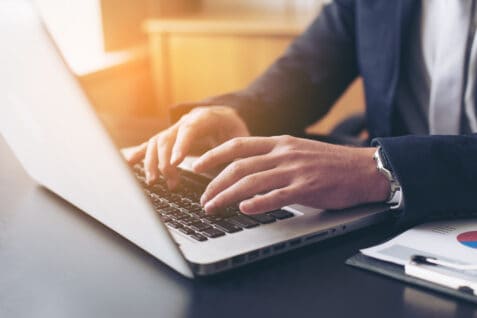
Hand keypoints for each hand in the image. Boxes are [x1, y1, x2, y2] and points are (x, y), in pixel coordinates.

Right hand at [122, 106, 249, 187]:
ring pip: (155, 143)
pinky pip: (149, 145)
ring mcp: (173, 129)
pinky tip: (127, 163)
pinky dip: (137, 154)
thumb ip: (235, 150)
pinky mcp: (167, 139)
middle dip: (165, 161)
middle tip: (171, 182)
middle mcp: (184, 121)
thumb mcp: (241, 137)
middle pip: (167, 138)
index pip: (189, 129)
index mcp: (204, 117)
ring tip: (154, 182)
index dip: (180, 145)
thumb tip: (232, 169)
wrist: (225, 116)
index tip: (176, 162)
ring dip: (152, 163)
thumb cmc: (234, 128)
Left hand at [192, 135, 389, 213]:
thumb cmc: (331, 163)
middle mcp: (284, 154)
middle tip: (203, 198)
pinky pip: (277, 196)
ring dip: (227, 196)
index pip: (238, 145)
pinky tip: (244, 209)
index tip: (197, 165)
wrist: (365, 169)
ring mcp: (295, 171)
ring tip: (212, 207)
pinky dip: (257, 203)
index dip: (214, 155)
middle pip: (239, 167)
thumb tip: (248, 169)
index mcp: (280, 143)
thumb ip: (274, 157)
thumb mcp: (299, 151)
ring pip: (251, 182)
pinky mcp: (308, 188)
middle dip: (215, 183)